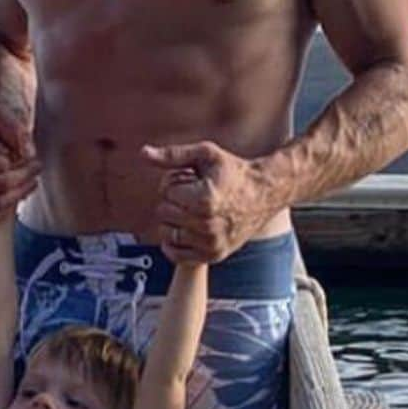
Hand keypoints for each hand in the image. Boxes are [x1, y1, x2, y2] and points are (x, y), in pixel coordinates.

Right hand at [0, 107, 39, 229]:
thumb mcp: (2, 116)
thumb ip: (17, 130)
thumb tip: (28, 154)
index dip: (11, 162)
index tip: (23, 153)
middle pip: (2, 184)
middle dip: (26, 174)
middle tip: (37, 164)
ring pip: (1, 202)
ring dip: (23, 189)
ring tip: (32, 176)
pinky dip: (10, 208)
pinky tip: (19, 191)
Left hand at [141, 141, 274, 263]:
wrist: (264, 194)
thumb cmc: (232, 171)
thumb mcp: (205, 154)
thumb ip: (172, 155)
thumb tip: (142, 153)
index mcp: (205, 200)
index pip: (166, 192)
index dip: (175, 182)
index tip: (192, 179)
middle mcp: (208, 225)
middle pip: (164, 212)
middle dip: (174, 201)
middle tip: (193, 194)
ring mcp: (211, 243)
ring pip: (167, 233)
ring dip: (175, 220)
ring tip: (193, 209)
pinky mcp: (213, 255)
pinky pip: (175, 254)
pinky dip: (174, 242)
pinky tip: (186, 227)